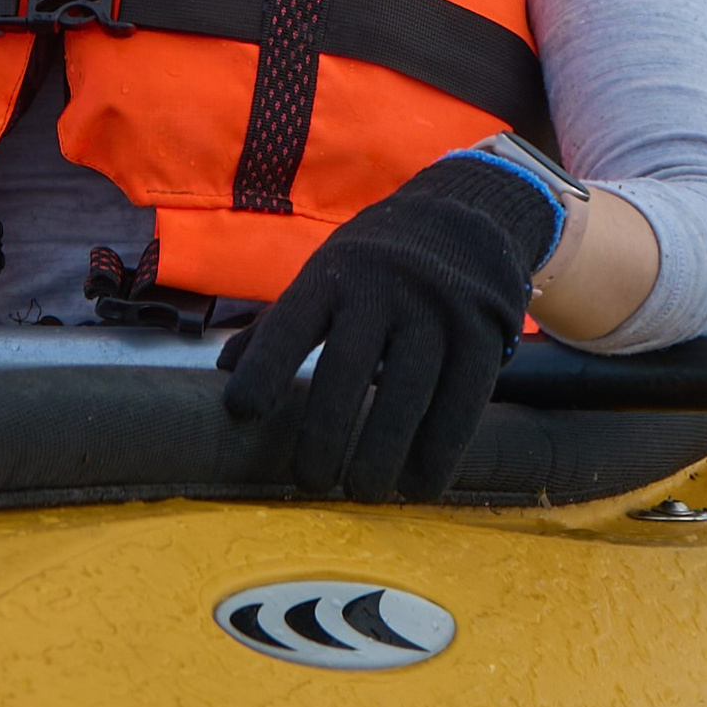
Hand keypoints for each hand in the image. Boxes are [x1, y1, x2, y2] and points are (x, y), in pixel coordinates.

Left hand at [220, 149, 564, 501]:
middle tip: (309, 482)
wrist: (468, 214)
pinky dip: (439, 451)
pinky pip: (462, 402)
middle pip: (349, 368)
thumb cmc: (378, 260)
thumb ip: (279, 323)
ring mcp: (438, 310)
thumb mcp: (326, 272)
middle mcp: (384, 288)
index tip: (241, 412)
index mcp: (334, 273)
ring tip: (362, 492)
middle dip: (325, 432)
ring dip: (383, 452)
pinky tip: (419, 484)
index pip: (292, 322)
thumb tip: (223, 371)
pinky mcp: (484, 333)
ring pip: (408, 392)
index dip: (265, 366)